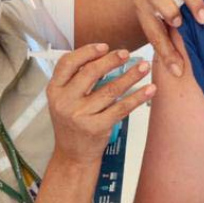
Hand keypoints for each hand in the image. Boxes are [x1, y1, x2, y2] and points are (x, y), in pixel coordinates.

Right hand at [48, 43, 154, 164]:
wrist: (73, 155)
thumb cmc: (72, 123)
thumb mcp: (64, 99)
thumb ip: (77, 79)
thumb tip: (105, 55)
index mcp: (54, 90)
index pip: (67, 63)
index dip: (87, 52)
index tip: (104, 46)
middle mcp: (64, 102)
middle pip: (90, 73)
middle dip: (111, 60)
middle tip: (127, 53)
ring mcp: (80, 116)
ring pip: (110, 89)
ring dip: (131, 76)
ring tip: (144, 67)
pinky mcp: (97, 127)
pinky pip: (122, 107)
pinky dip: (138, 97)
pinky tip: (149, 89)